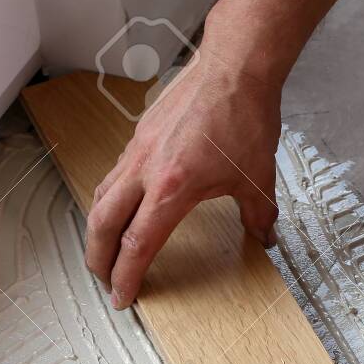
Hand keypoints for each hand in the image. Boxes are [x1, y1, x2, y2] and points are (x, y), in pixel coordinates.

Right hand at [85, 48, 282, 308]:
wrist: (235, 66)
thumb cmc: (244, 115)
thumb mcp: (258, 177)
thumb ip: (259, 214)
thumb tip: (265, 236)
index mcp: (172, 189)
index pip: (138, 244)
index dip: (127, 276)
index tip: (122, 296)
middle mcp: (146, 170)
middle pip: (104, 224)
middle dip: (98, 258)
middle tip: (102, 279)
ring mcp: (138, 150)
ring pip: (103, 196)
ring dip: (99, 228)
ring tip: (104, 248)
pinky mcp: (139, 135)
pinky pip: (115, 174)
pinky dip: (111, 198)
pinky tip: (123, 205)